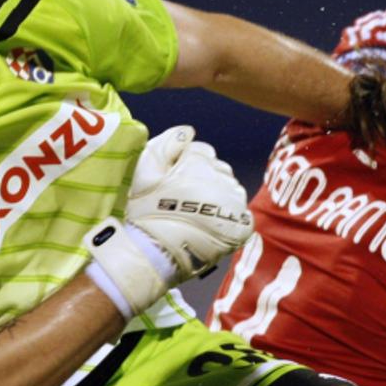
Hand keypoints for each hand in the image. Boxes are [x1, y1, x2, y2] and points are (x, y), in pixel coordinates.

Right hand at [126, 125, 252, 276]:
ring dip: (220, 198)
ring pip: (232, 191)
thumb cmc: (143, 211)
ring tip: (197, 215)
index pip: (202, 152)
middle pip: (220, 170)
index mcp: (200, 162)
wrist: (151, 254)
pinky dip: (231, 219)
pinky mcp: (240, 228)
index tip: (175, 180)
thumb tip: (188, 131)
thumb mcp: (144, 170)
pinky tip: (211, 227)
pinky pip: (242, 216)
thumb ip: (166, 144)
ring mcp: (234, 204)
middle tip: (184, 199)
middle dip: (206, 179)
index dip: (188, 164)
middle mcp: (222, 179)